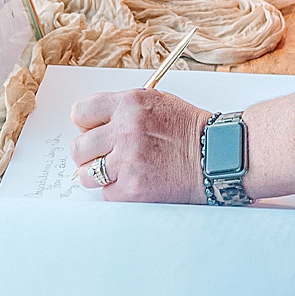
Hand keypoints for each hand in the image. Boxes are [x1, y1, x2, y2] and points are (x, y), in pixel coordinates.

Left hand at [69, 88, 207, 202]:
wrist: (215, 155)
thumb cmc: (187, 129)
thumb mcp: (155, 102)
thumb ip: (122, 110)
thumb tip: (91, 126)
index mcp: (129, 104)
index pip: (80, 112)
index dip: (85, 125)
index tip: (92, 131)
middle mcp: (125, 130)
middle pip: (78, 147)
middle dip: (89, 153)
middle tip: (106, 155)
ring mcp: (128, 161)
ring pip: (87, 174)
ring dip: (100, 175)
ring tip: (121, 171)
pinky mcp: (133, 189)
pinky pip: (106, 194)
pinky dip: (118, 191)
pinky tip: (136, 182)